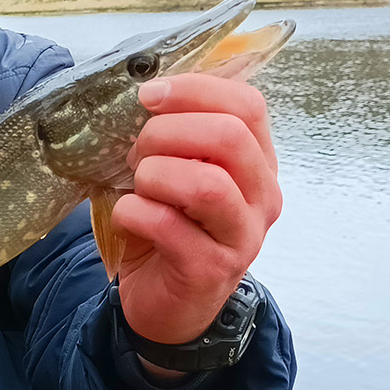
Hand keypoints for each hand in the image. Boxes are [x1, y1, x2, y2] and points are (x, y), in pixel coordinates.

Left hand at [112, 73, 281, 351]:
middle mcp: (262, 197)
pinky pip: (168, 225)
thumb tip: (146, 86)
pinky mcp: (210, 269)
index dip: (195, 89)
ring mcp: (242, 236)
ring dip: (154, 174)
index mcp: (257, 162)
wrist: (167, 303)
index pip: (248, 105)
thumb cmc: (169, 226)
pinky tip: (128, 215)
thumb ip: (176, 134)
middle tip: (137, 152)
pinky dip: (134, 211)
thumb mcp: (177, 171)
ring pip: (206, 184)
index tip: (149, 95)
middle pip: (229, 137)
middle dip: (167, 133)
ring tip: (138, 185)